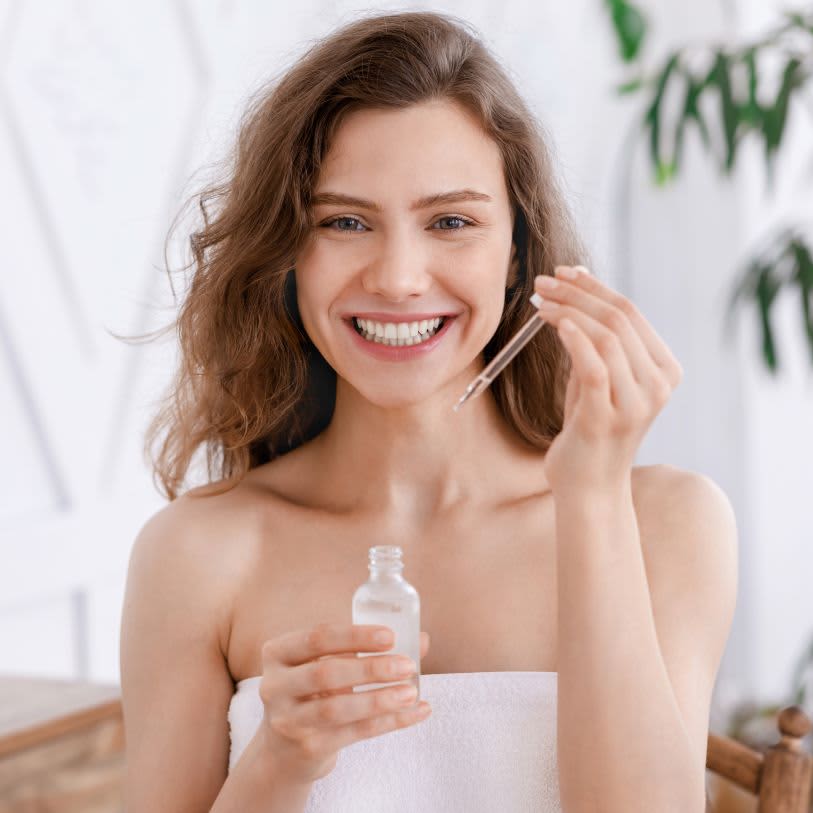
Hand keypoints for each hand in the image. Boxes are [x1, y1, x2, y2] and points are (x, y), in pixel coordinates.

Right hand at [257, 623, 430, 784]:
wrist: (286, 749)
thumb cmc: (315, 692)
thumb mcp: (331, 664)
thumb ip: (369, 649)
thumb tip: (422, 640)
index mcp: (278, 652)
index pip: (318, 637)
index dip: (356, 636)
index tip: (390, 636)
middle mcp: (275, 685)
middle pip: (326, 673)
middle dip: (371, 669)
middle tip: (406, 665)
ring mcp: (288, 720)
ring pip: (337, 709)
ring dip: (379, 699)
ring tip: (411, 692)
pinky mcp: (307, 748)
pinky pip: (353, 734)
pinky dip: (388, 722)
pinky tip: (415, 713)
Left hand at [533, 265, 682, 494]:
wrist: (589, 487)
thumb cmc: (588, 428)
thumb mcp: (597, 378)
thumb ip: (594, 340)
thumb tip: (578, 286)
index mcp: (663, 369)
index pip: (630, 311)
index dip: (594, 287)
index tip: (563, 272)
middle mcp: (658, 384)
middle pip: (619, 318)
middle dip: (577, 293)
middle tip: (542, 282)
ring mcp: (636, 403)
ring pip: (607, 337)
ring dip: (568, 312)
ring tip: (538, 302)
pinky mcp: (607, 418)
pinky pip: (594, 367)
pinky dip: (574, 339)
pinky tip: (554, 322)